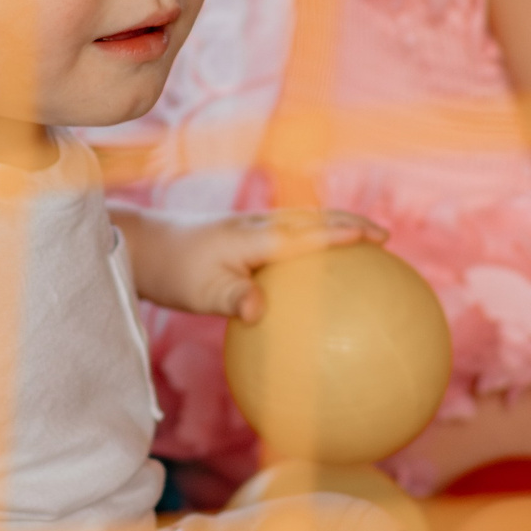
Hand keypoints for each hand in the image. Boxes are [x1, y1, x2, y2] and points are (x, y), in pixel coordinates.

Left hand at [116, 207, 384, 318]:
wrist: (145, 247)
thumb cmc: (174, 273)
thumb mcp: (201, 294)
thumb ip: (233, 300)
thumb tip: (260, 313)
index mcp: (254, 238)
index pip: (307, 232)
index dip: (342, 232)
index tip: (375, 236)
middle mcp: (259, 226)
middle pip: (314, 218)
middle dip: (351, 223)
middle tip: (386, 237)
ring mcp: (253, 228)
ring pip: (304, 222)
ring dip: (335, 226)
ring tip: (366, 243)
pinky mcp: (246, 237)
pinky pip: (290, 235)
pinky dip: (314, 241)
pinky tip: (318, 271)